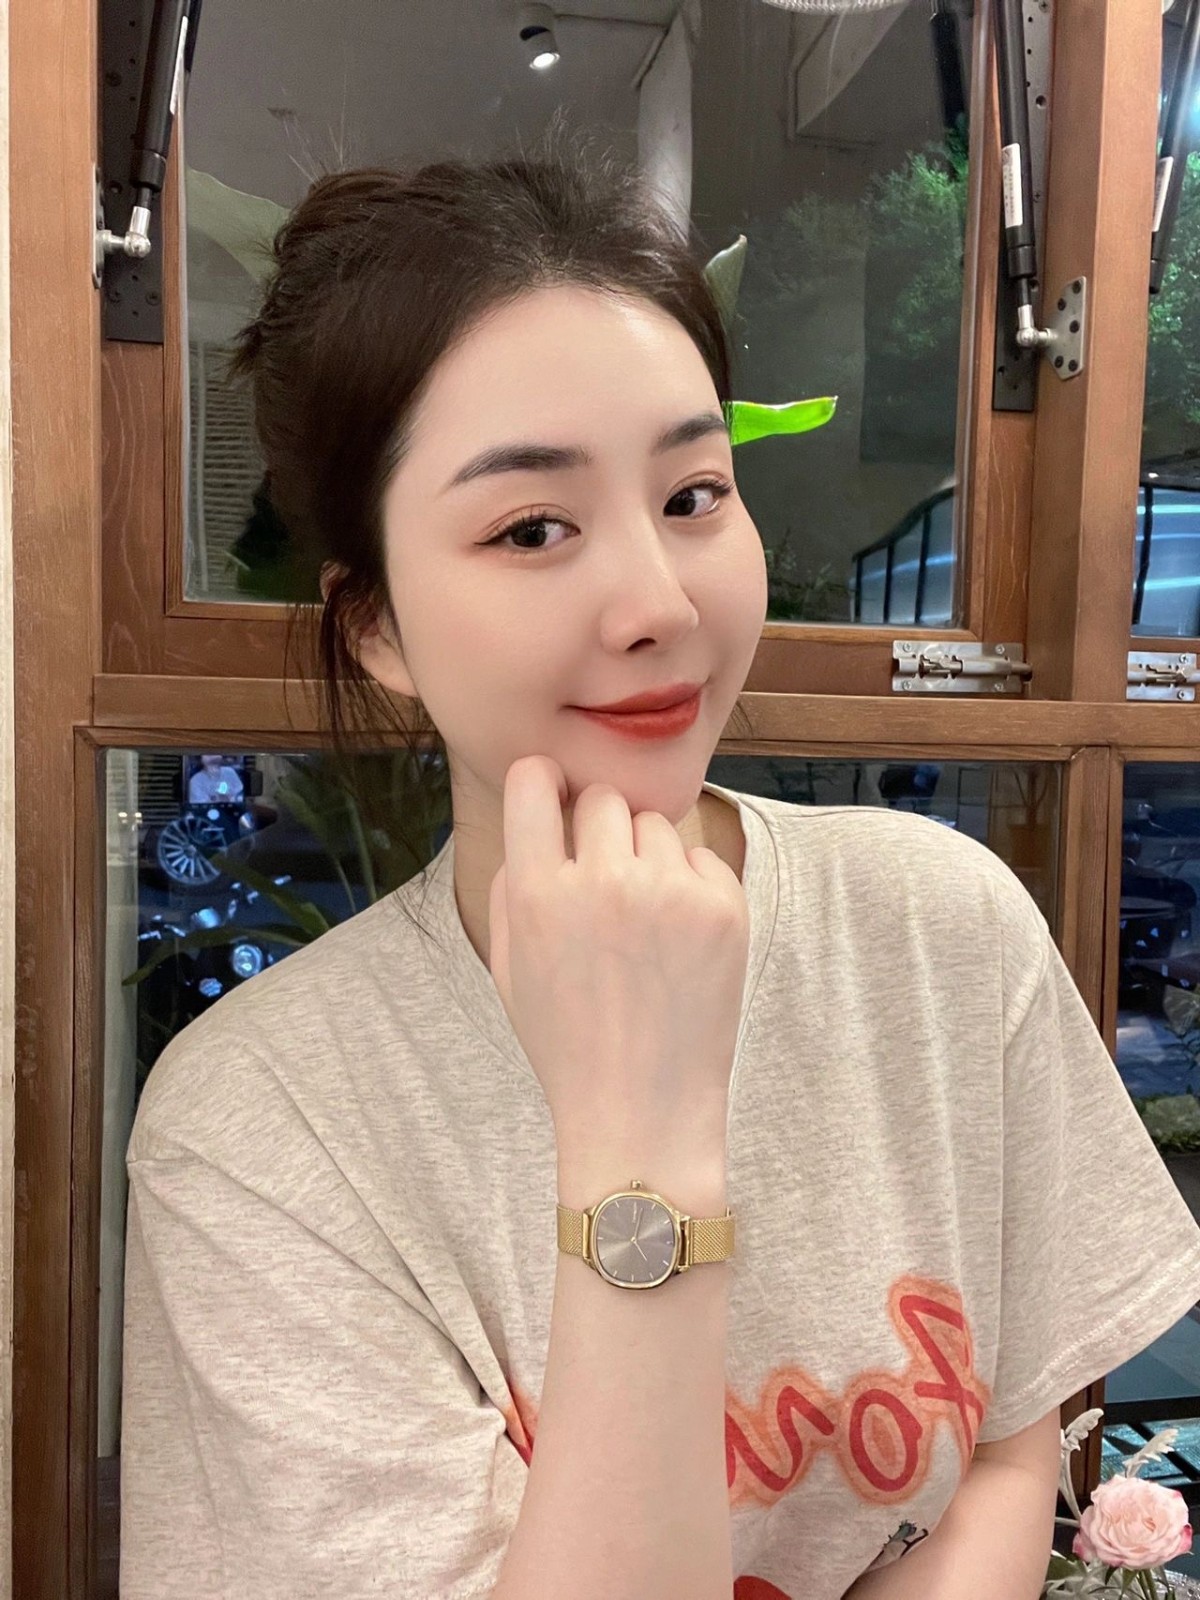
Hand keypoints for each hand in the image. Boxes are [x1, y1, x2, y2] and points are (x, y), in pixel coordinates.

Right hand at [486, 754, 749, 1147]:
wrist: (642, 1109)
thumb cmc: (568, 1040)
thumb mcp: (508, 966)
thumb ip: (513, 882)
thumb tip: (538, 808)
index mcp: (537, 894)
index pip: (533, 781)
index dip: (542, 781)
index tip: (551, 793)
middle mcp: (602, 882)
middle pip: (603, 798)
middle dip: (600, 828)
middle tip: (603, 882)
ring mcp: (669, 892)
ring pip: (655, 825)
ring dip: (646, 857)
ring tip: (643, 923)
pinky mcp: (724, 907)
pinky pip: (701, 858)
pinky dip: (690, 886)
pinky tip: (677, 940)